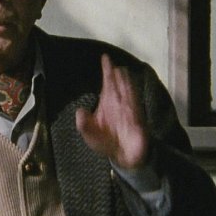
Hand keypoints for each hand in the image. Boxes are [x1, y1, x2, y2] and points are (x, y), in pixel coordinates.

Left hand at [76, 54, 148, 169]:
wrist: (123, 156)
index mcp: (107, 104)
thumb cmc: (106, 142)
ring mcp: (128, 110)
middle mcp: (118, 104)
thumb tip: (79, 111)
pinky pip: (134, 106)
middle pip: (116, 86)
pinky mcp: (136, 119)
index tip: (105, 58)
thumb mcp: (89, 134)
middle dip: (114, 75)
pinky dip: (132, 97)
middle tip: (113, 63)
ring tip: (121, 72)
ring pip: (126, 93)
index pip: (107, 84)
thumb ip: (84, 124)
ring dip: (124, 83)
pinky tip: (130, 89)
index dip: (106, 72)